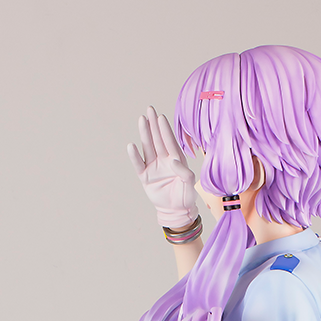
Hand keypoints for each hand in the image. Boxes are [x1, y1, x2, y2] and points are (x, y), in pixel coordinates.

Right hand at [127, 106, 198, 228]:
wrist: (176, 211)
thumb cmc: (185, 197)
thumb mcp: (190, 185)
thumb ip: (185, 173)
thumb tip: (173, 161)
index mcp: (176, 160)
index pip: (170, 142)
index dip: (165, 130)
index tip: (161, 117)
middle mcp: (164, 160)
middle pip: (157, 139)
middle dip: (154, 124)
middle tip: (150, 109)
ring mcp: (154, 167)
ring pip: (148, 147)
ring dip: (144, 134)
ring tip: (141, 119)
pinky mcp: (145, 177)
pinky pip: (139, 164)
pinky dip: (135, 156)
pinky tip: (131, 146)